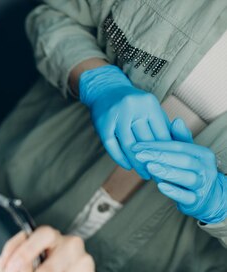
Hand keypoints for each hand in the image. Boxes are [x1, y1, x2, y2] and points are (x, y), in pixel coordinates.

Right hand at [79, 64, 170, 178]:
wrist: (105, 89)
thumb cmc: (133, 102)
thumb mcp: (149, 107)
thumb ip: (162, 124)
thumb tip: (176, 147)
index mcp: (148, 103)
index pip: (160, 132)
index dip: (167, 151)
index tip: (172, 166)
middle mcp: (132, 107)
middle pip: (145, 141)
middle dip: (153, 160)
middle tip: (160, 175)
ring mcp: (115, 115)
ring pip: (128, 145)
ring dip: (137, 163)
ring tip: (145, 175)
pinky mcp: (102, 124)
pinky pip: (112, 146)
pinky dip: (120, 158)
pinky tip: (127, 166)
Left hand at [133, 118, 226, 223]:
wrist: (210, 197)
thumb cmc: (193, 172)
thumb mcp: (189, 155)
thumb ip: (181, 139)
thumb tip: (176, 120)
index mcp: (202, 154)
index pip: (178, 146)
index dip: (157, 145)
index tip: (137, 146)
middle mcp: (205, 168)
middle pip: (183, 160)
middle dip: (160, 156)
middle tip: (140, 155)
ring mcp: (202, 185)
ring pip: (186, 177)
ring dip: (167, 171)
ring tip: (149, 167)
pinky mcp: (197, 200)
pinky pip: (186, 196)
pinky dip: (174, 191)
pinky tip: (160, 186)